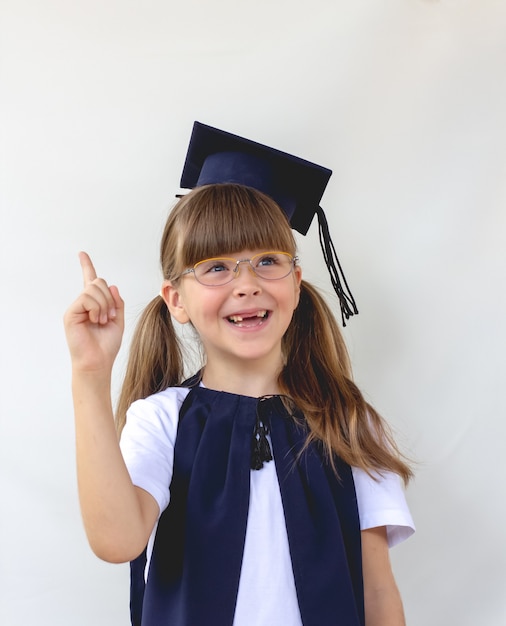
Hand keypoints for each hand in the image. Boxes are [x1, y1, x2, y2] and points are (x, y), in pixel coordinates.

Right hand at [64, 252, 124, 372]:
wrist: (98, 362)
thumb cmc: (106, 345)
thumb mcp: (118, 320)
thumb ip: (116, 303)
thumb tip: (111, 286)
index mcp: (94, 304)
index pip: (90, 281)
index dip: (86, 266)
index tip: (82, 254)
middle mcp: (83, 304)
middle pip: (98, 282)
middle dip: (110, 298)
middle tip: (110, 316)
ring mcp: (76, 308)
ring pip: (94, 289)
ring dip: (105, 305)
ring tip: (103, 320)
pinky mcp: (71, 313)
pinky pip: (87, 298)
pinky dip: (97, 308)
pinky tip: (96, 320)